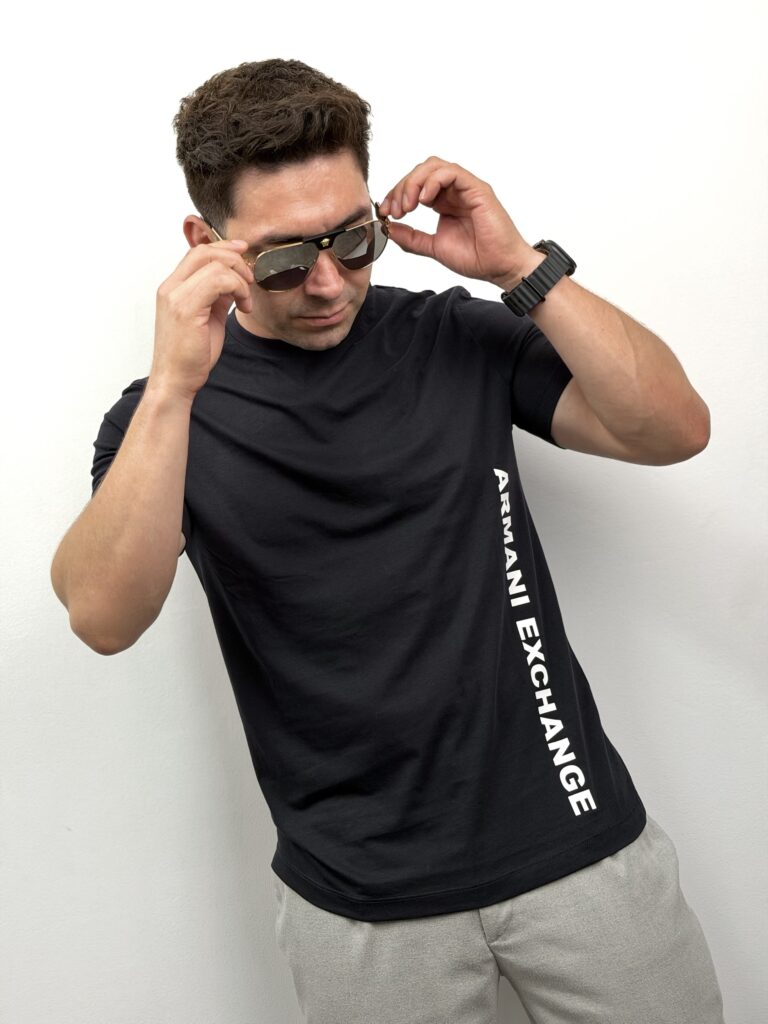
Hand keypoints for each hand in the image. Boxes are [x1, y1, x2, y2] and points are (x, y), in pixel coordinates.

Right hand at [148, 238, 253, 402]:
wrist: (176, 381)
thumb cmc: (191, 355)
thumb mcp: (207, 318)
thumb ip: (216, 297)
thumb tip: (233, 281)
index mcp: (172, 288)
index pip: (197, 253)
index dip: (223, 248)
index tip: (243, 252)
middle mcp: (170, 288)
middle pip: (204, 252)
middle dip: (234, 260)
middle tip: (250, 280)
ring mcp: (176, 297)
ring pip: (215, 265)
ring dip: (239, 279)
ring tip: (245, 301)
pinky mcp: (186, 309)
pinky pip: (218, 281)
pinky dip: (238, 289)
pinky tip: (242, 307)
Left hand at [378, 156, 538, 287]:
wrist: (500, 267)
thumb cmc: (476, 257)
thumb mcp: (433, 247)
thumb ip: (411, 237)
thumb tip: (387, 228)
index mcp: (443, 202)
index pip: (415, 185)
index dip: (396, 194)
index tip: (385, 212)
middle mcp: (454, 191)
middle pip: (421, 171)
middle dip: (401, 187)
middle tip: (394, 210)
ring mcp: (466, 188)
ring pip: (434, 166)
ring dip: (414, 182)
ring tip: (407, 206)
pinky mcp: (477, 189)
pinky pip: (452, 172)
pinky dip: (433, 181)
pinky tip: (423, 200)